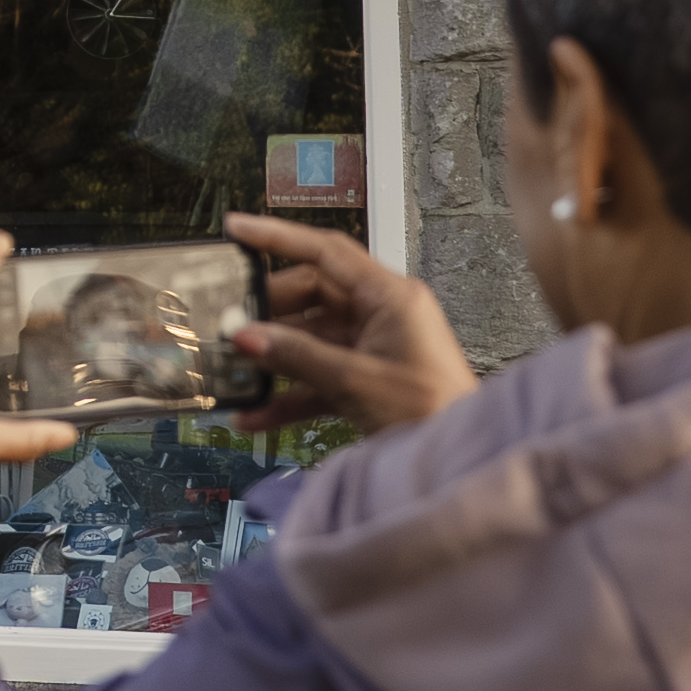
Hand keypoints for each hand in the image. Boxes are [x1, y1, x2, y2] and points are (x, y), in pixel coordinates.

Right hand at [218, 211, 474, 433]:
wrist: (459, 461)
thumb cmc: (433, 414)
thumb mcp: (355, 381)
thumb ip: (298, 356)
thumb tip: (248, 335)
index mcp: (391, 297)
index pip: (326, 252)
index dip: (277, 237)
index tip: (238, 229)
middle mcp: (383, 315)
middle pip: (311, 296)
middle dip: (269, 313)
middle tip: (231, 324)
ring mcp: (374, 347)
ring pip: (310, 340)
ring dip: (275, 359)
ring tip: (238, 370)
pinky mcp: (367, 379)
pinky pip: (318, 376)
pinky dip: (289, 394)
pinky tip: (258, 413)